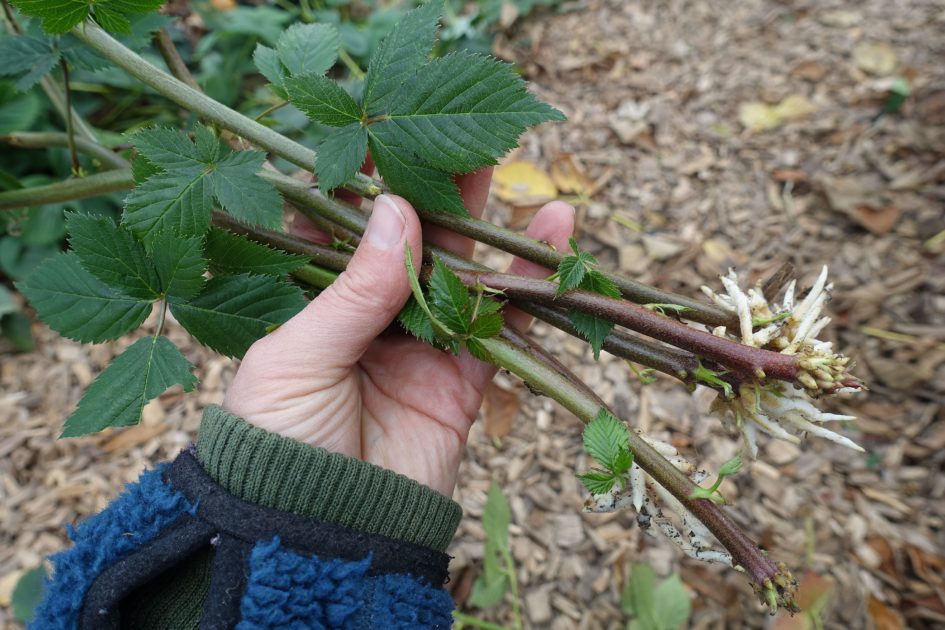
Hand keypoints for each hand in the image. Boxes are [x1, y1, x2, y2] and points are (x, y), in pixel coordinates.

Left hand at [223, 169, 573, 495]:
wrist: (323, 534)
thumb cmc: (279, 444)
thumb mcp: (299, 356)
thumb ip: (355, 288)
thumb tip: (399, 211)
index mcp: (310, 306)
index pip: (340, 231)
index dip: (363, 185)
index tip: (386, 136)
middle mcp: (366, 319)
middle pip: (407, 244)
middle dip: (433, 194)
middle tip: (459, 139)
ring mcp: (417, 348)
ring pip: (460, 276)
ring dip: (489, 229)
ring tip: (514, 171)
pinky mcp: (462, 381)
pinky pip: (501, 327)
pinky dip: (528, 288)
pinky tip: (554, 241)